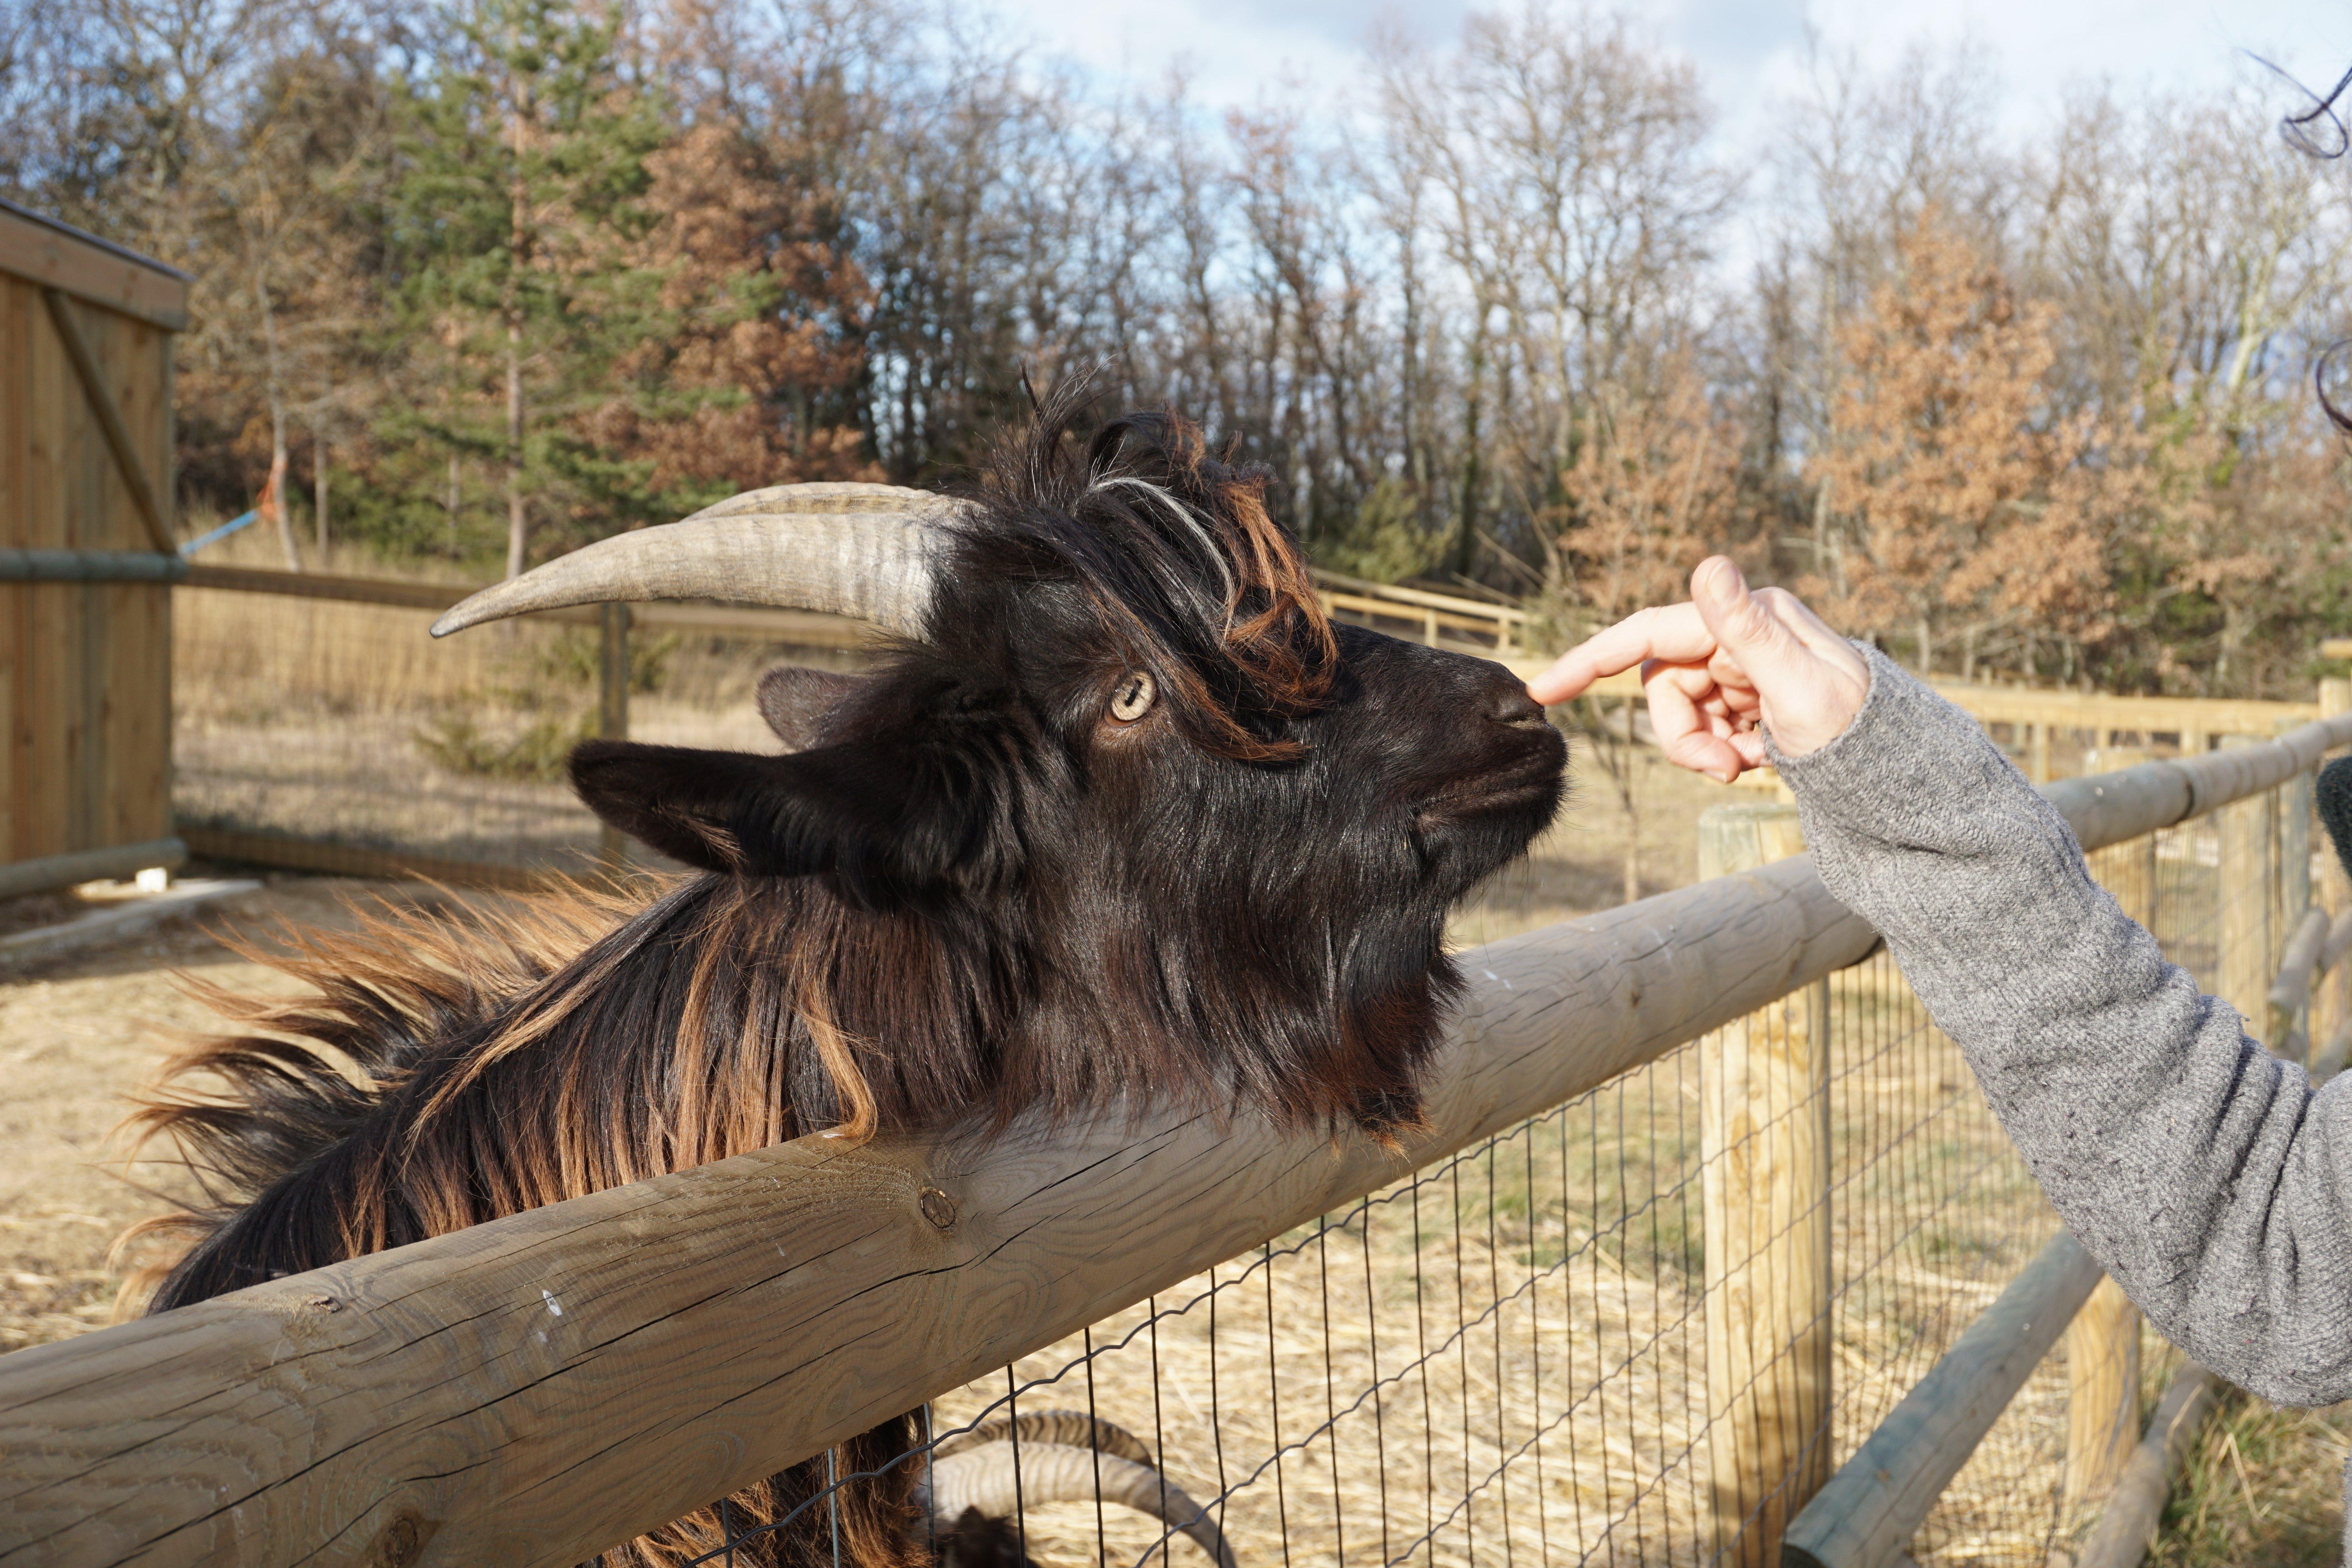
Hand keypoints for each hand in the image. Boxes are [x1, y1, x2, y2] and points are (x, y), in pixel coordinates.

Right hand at [1526, 557, 1868, 781]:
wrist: (1898, 772)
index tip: (1544, 690)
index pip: (1646, 634)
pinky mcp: (1747, 700)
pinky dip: (1724, 754)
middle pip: (1663, 686)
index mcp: (1747, 619)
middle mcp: (1740, 636)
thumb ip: (1748, 629)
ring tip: (1747, 769)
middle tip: (1722, 771)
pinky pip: (1706, 729)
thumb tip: (1710, 565)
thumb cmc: (1858, 731)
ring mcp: (1742, 669)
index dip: (1590, 660)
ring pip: (1681, 713)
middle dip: (1681, 735)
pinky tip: (1761, 761)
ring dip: (1703, 750)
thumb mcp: (1800, 685)